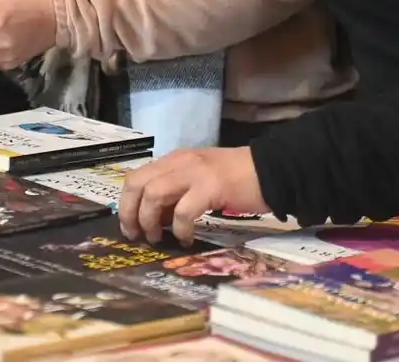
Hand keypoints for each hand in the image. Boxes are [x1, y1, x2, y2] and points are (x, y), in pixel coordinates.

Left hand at [118, 147, 270, 245]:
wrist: (272, 169)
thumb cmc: (236, 179)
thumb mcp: (199, 180)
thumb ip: (176, 193)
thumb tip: (155, 218)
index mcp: (174, 159)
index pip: (136, 176)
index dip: (126, 203)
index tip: (130, 226)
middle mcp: (180, 162)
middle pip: (137, 183)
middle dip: (130, 212)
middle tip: (136, 235)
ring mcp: (195, 172)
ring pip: (153, 194)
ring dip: (150, 220)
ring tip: (158, 238)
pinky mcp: (211, 187)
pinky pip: (183, 211)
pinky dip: (179, 229)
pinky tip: (186, 239)